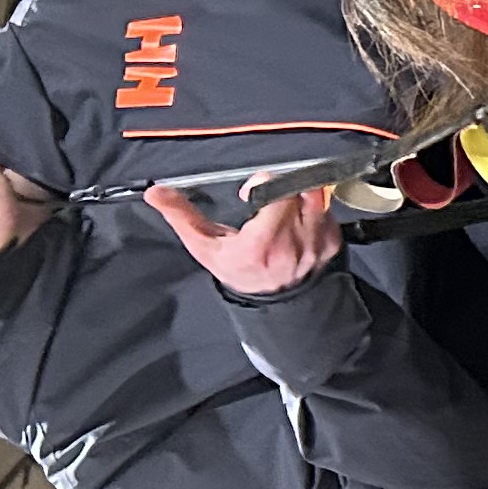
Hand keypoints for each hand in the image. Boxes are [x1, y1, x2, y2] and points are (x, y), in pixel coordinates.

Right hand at [151, 180, 346, 298]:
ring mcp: (316, 245)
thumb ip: (181, 216)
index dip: (264, 183)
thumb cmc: (237, 271)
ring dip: (300, 194)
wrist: (274, 305)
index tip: (250, 192)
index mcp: (261, 244)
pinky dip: (313, 209)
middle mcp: (293, 244)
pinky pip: (328, 210)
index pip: (276, 193)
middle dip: (281, 186)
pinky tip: (298, 220)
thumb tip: (155, 192)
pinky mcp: (332, 243)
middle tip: (268, 198)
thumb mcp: (205, 246)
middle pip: (298, 189)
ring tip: (283, 207)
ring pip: (317, 196)